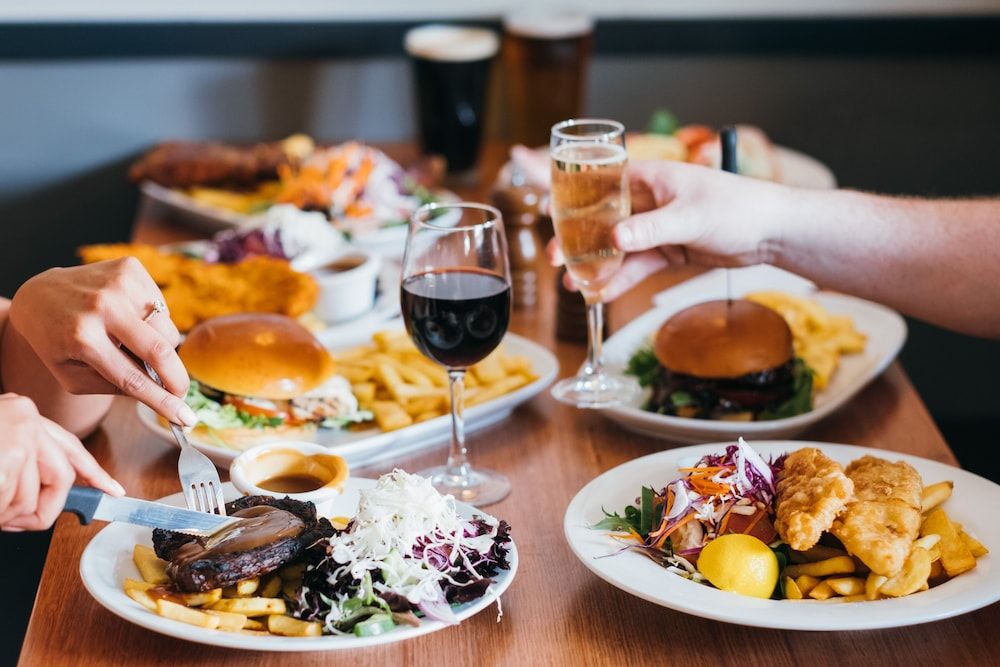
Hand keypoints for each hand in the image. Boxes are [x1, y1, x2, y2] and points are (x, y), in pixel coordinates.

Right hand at [0, 394, 124, 531]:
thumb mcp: (1, 451)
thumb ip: (26, 466)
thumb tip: (52, 495)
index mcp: (20, 415)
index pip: (70, 447)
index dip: (94, 473)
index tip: (113, 491)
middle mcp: (24, 418)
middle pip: (61, 477)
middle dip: (39, 508)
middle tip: (12, 519)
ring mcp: (17, 436)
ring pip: (32, 498)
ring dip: (4, 513)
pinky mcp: (9, 458)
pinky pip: (13, 505)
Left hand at [8, 258, 195, 425]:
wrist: (39, 294)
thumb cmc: (56, 340)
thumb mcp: (72, 375)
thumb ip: (113, 386)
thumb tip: (160, 394)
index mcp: (81, 337)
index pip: (133, 378)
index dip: (163, 402)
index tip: (185, 418)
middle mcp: (102, 306)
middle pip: (159, 350)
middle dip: (177, 379)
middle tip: (181, 393)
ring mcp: (119, 283)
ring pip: (167, 330)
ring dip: (160, 347)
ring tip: (133, 344)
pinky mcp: (131, 268)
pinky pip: (163, 308)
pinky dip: (153, 321)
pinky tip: (130, 319)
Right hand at [548, 160, 790, 300]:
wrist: (774, 232)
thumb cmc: (739, 207)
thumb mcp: (691, 216)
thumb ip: (652, 228)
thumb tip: (616, 238)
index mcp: (651, 177)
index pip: (601, 179)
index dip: (570, 192)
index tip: (544, 205)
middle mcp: (648, 200)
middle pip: (601, 218)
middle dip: (575, 239)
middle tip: (553, 258)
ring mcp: (656, 227)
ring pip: (616, 246)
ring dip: (594, 265)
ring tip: (571, 285)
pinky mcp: (667, 250)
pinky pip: (636, 265)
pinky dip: (619, 279)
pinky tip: (600, 293)